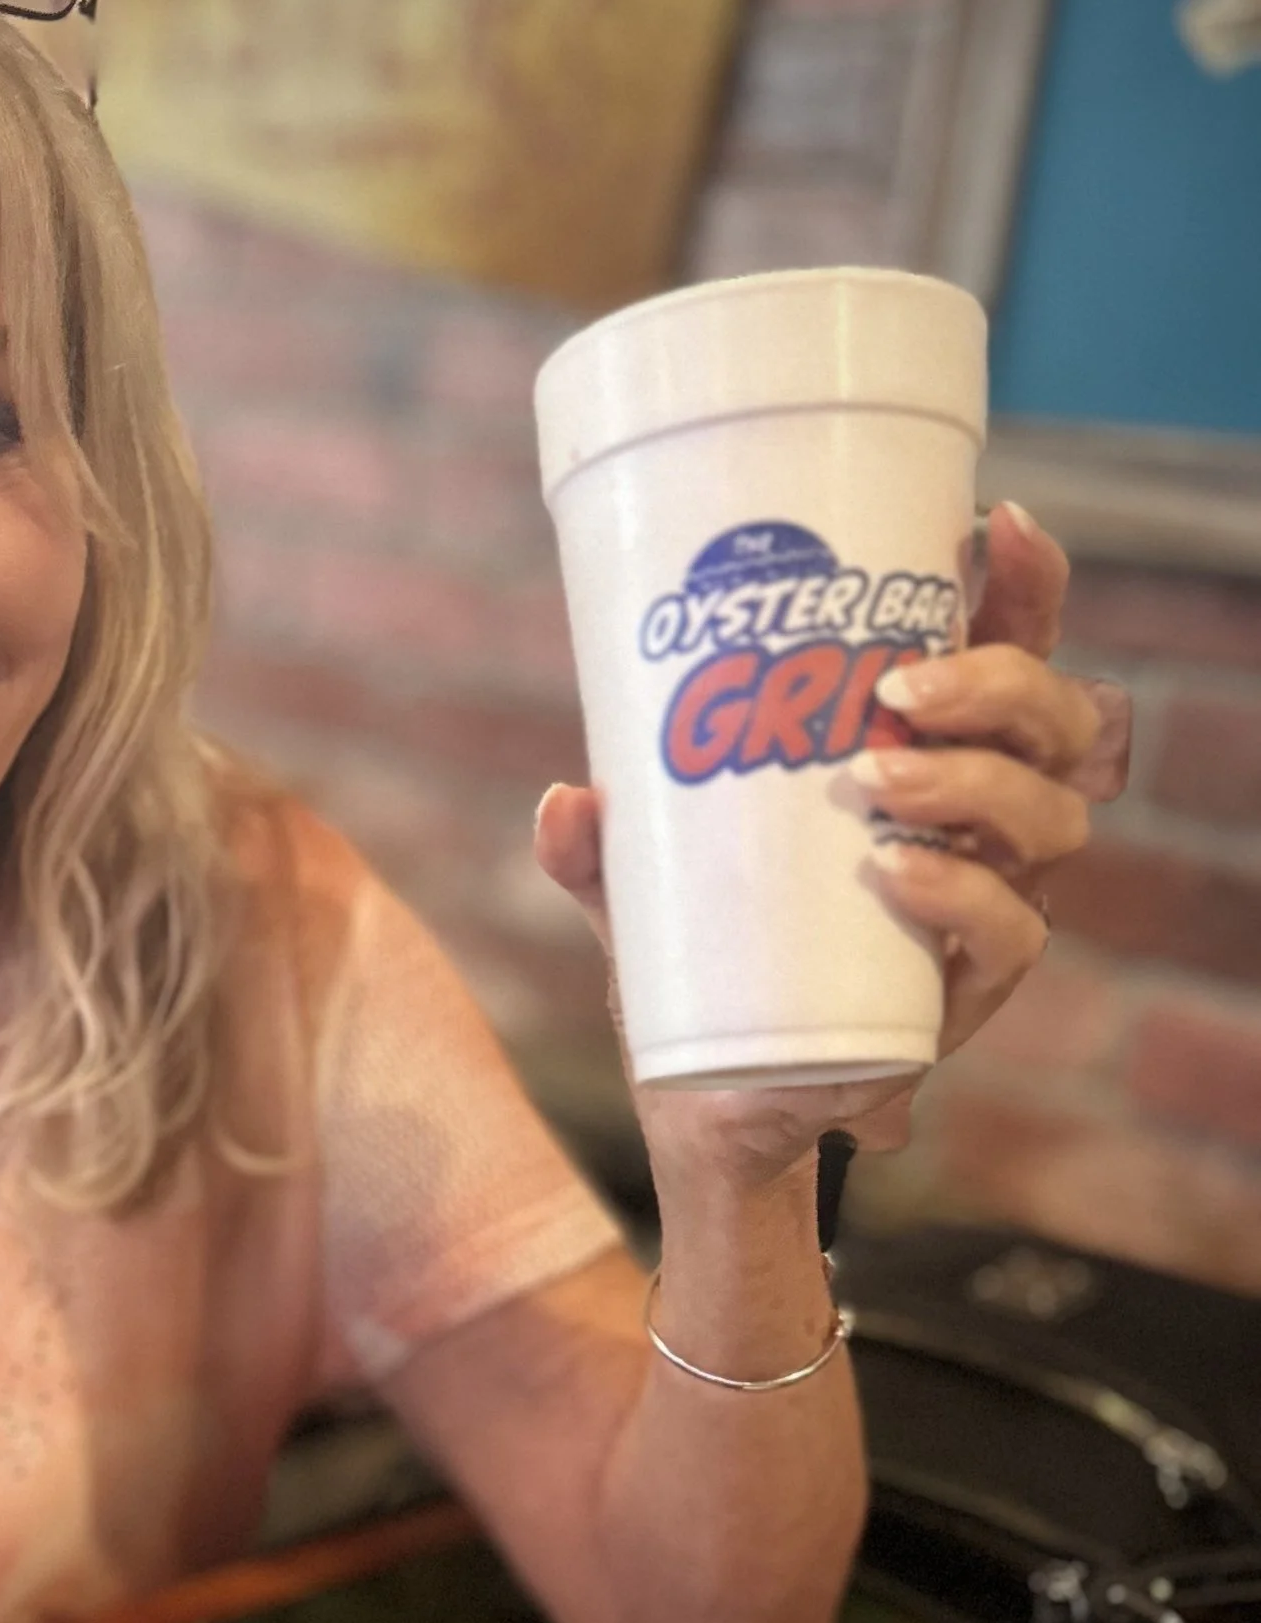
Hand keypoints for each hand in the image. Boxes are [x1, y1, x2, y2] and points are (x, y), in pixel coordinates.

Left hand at [534, 499, 1127, 1180]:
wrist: (712, 1100)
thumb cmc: (700, 956)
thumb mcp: (636, 889)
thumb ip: (595, 848)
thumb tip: (568, 796)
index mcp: (931, 759)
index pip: (1012, 654)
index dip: (1022, 586)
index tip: (989, 523)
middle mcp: (984, 823)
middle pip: (1054, 727)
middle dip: (1000, 684)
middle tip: (901, 686)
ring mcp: (986, 904)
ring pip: (1047, 820)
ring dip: (973, 783)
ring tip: (877, 781)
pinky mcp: (967, 990)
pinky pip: (1008, 933)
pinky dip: (961, 896)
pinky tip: (898, 875)